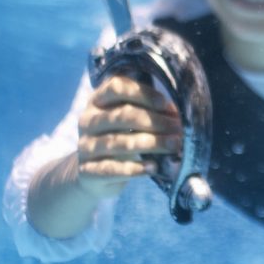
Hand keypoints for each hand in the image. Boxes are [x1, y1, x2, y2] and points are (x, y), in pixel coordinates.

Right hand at [74, 73, 181, 191]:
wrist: (92, 175)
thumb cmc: (119, 139)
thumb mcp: (126, 120)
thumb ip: (146, 111)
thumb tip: (176, 115)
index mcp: (96, 100)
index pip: (116, 87)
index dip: (143, 94)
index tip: (166, 104)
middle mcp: (87, 121)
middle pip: (122, 115)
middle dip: (154, 121)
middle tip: (177, 128)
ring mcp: (85, 147)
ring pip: (119, 142)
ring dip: (151, 143)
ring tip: (173, 145)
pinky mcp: (88, 171)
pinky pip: (113, 169)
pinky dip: (135, 169)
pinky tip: (153, 167)